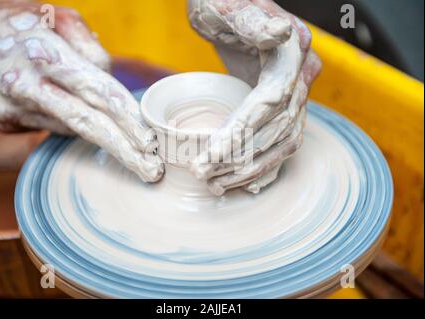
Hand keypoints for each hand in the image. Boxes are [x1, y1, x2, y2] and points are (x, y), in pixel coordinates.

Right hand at [0, 3, 163, 181]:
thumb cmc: (18, 24)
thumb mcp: (55, 17)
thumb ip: (90, 45)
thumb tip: (111, 77)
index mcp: (45, 54)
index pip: (98, 92)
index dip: (128, 118)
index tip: (150, 141)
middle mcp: (28, 85)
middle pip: (87, 125)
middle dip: (123, 151)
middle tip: (152, 171)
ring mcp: (14, 109)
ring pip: (72, 129)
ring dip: (105, 142)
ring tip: (133, 154)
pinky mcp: (7, 122)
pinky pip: (53, 126)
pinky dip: (73, 125)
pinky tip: (83, 120)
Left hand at [188, 0, 321, 194]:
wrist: (230, 6)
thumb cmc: (221, 2)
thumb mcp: (228, 5)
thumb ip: (253, 19)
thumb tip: (281, 34)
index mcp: (292, 51)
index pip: (269, 102)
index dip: (241, 132)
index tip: (210, 155)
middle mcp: (302, 74)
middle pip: (278, 129)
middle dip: (241, 157)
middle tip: (204, 174)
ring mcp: (297, 91)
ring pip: (284, 142)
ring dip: (251, 168)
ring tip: (217, 183)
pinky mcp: (285, 104)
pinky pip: (282, 141)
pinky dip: (263, 164)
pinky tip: (242, 181)